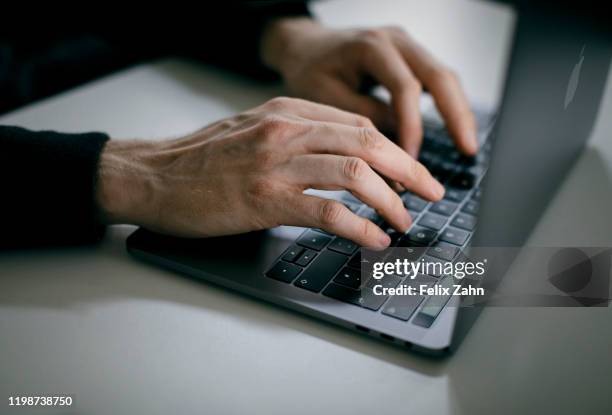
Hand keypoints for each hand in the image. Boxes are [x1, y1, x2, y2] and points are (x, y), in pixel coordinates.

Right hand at [96, 97, 443, 247]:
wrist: (151, 176)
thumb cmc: (199, 161)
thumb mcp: (252, 132)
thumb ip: (295, 137)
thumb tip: (340, 157)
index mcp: (286, 113)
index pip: (358, 124)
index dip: (395, 150)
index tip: (412, 172)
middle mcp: (287, 131)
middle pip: (369, 142)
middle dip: (409, 171)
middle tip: (431, 193)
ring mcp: (277, 163)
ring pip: (356, 173)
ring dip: (391, 201)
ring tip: (405, 221)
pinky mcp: (265, 198)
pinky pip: (328, 210)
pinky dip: (360, 226)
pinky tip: (373, 239)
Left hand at [261, 18, 477, 157]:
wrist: (305, 47)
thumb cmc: (309, 71)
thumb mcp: (325, 98)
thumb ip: (361, 118)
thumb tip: (396, 149)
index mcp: (371, 47)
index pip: (405, 87)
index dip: (412, 126)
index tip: (411, 160)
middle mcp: (395, 40)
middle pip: (439, 76)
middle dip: (456, 115)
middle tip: (467, 149)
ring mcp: (406, 45)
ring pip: (444, 76)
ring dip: (459, 111)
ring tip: (467, 145)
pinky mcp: (409, 56)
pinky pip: (436, 79)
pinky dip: (448, 104)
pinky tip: (455, 129)